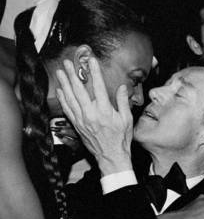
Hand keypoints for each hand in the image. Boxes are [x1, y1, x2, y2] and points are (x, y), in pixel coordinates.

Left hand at [55, 57, 132, 175]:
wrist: (112, 157)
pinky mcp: (77, 126)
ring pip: (70, 98)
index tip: (91, 61)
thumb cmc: (121, 139)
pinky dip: (63, 99)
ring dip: (65, 84)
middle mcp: (91, 114)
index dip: (94, 72)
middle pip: (79, 90)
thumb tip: (122, 88)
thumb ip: (123, 102)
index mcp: (105, 111)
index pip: (98, 87)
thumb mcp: (127, 120)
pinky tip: (61, 90)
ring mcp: (82, 120)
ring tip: (61, 72)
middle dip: (73, 74)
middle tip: (68, 63)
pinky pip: (68, 109)